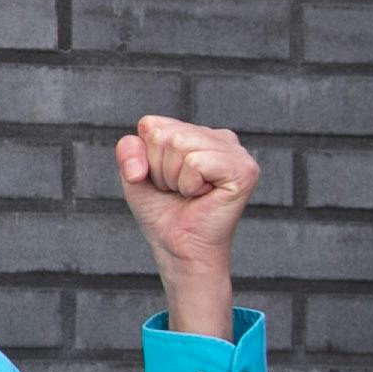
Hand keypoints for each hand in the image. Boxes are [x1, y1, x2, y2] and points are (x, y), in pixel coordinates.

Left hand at [112, 115, 257, 340]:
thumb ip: (128, 149)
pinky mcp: (244, 170)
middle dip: (159, 169)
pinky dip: (189, 185)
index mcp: (197, 132)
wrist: (177, 247)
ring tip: (190, 194)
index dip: (145, 158)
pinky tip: (203, 196)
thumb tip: (145, 153)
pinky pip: (196, 162)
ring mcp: (236, 152)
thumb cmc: (162, 211)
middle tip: (177, 190)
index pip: (151, 124)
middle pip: (164, 134)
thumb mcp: (134, 175)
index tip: (161, 180)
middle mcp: (220, 137)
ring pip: (180, 145)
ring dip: (174, 179)